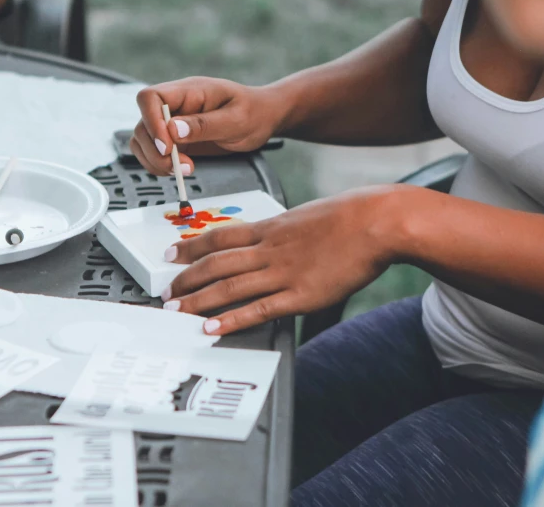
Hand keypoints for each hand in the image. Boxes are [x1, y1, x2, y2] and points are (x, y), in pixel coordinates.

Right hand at [132, 77, 284, 175]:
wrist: (262, 118)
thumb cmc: (253, 112)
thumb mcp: (236, 119)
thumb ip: (204, 124)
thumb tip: (173, 130)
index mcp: (188, 91)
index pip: (150, 98)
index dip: (151, 122)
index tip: (168, 146)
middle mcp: (174, 105)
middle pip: (142, 124)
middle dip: (155, 150)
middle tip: (179, 165)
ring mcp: (172, 122)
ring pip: (142, 141)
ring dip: (155, 160)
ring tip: (182, 170)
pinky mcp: (174, 139)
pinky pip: (153, 152)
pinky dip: (159, 165)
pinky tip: (179, 169)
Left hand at [160, 186, 405, 334]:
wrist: (377, 222)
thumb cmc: (348, 217)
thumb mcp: (305, 216)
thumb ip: (282, 231)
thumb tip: (268, 238)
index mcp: (270, 228)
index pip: (218, 237)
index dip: (190, 247)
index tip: (170, 254)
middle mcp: (268, 250)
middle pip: (214, 264)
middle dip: (185, 278)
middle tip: (166, 291)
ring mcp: (282, 273)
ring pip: (228, 287)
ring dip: (198, 300)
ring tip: (177, 311)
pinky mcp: (299, 295)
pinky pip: (258, 309)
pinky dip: (232, 319)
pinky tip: (212, 327)